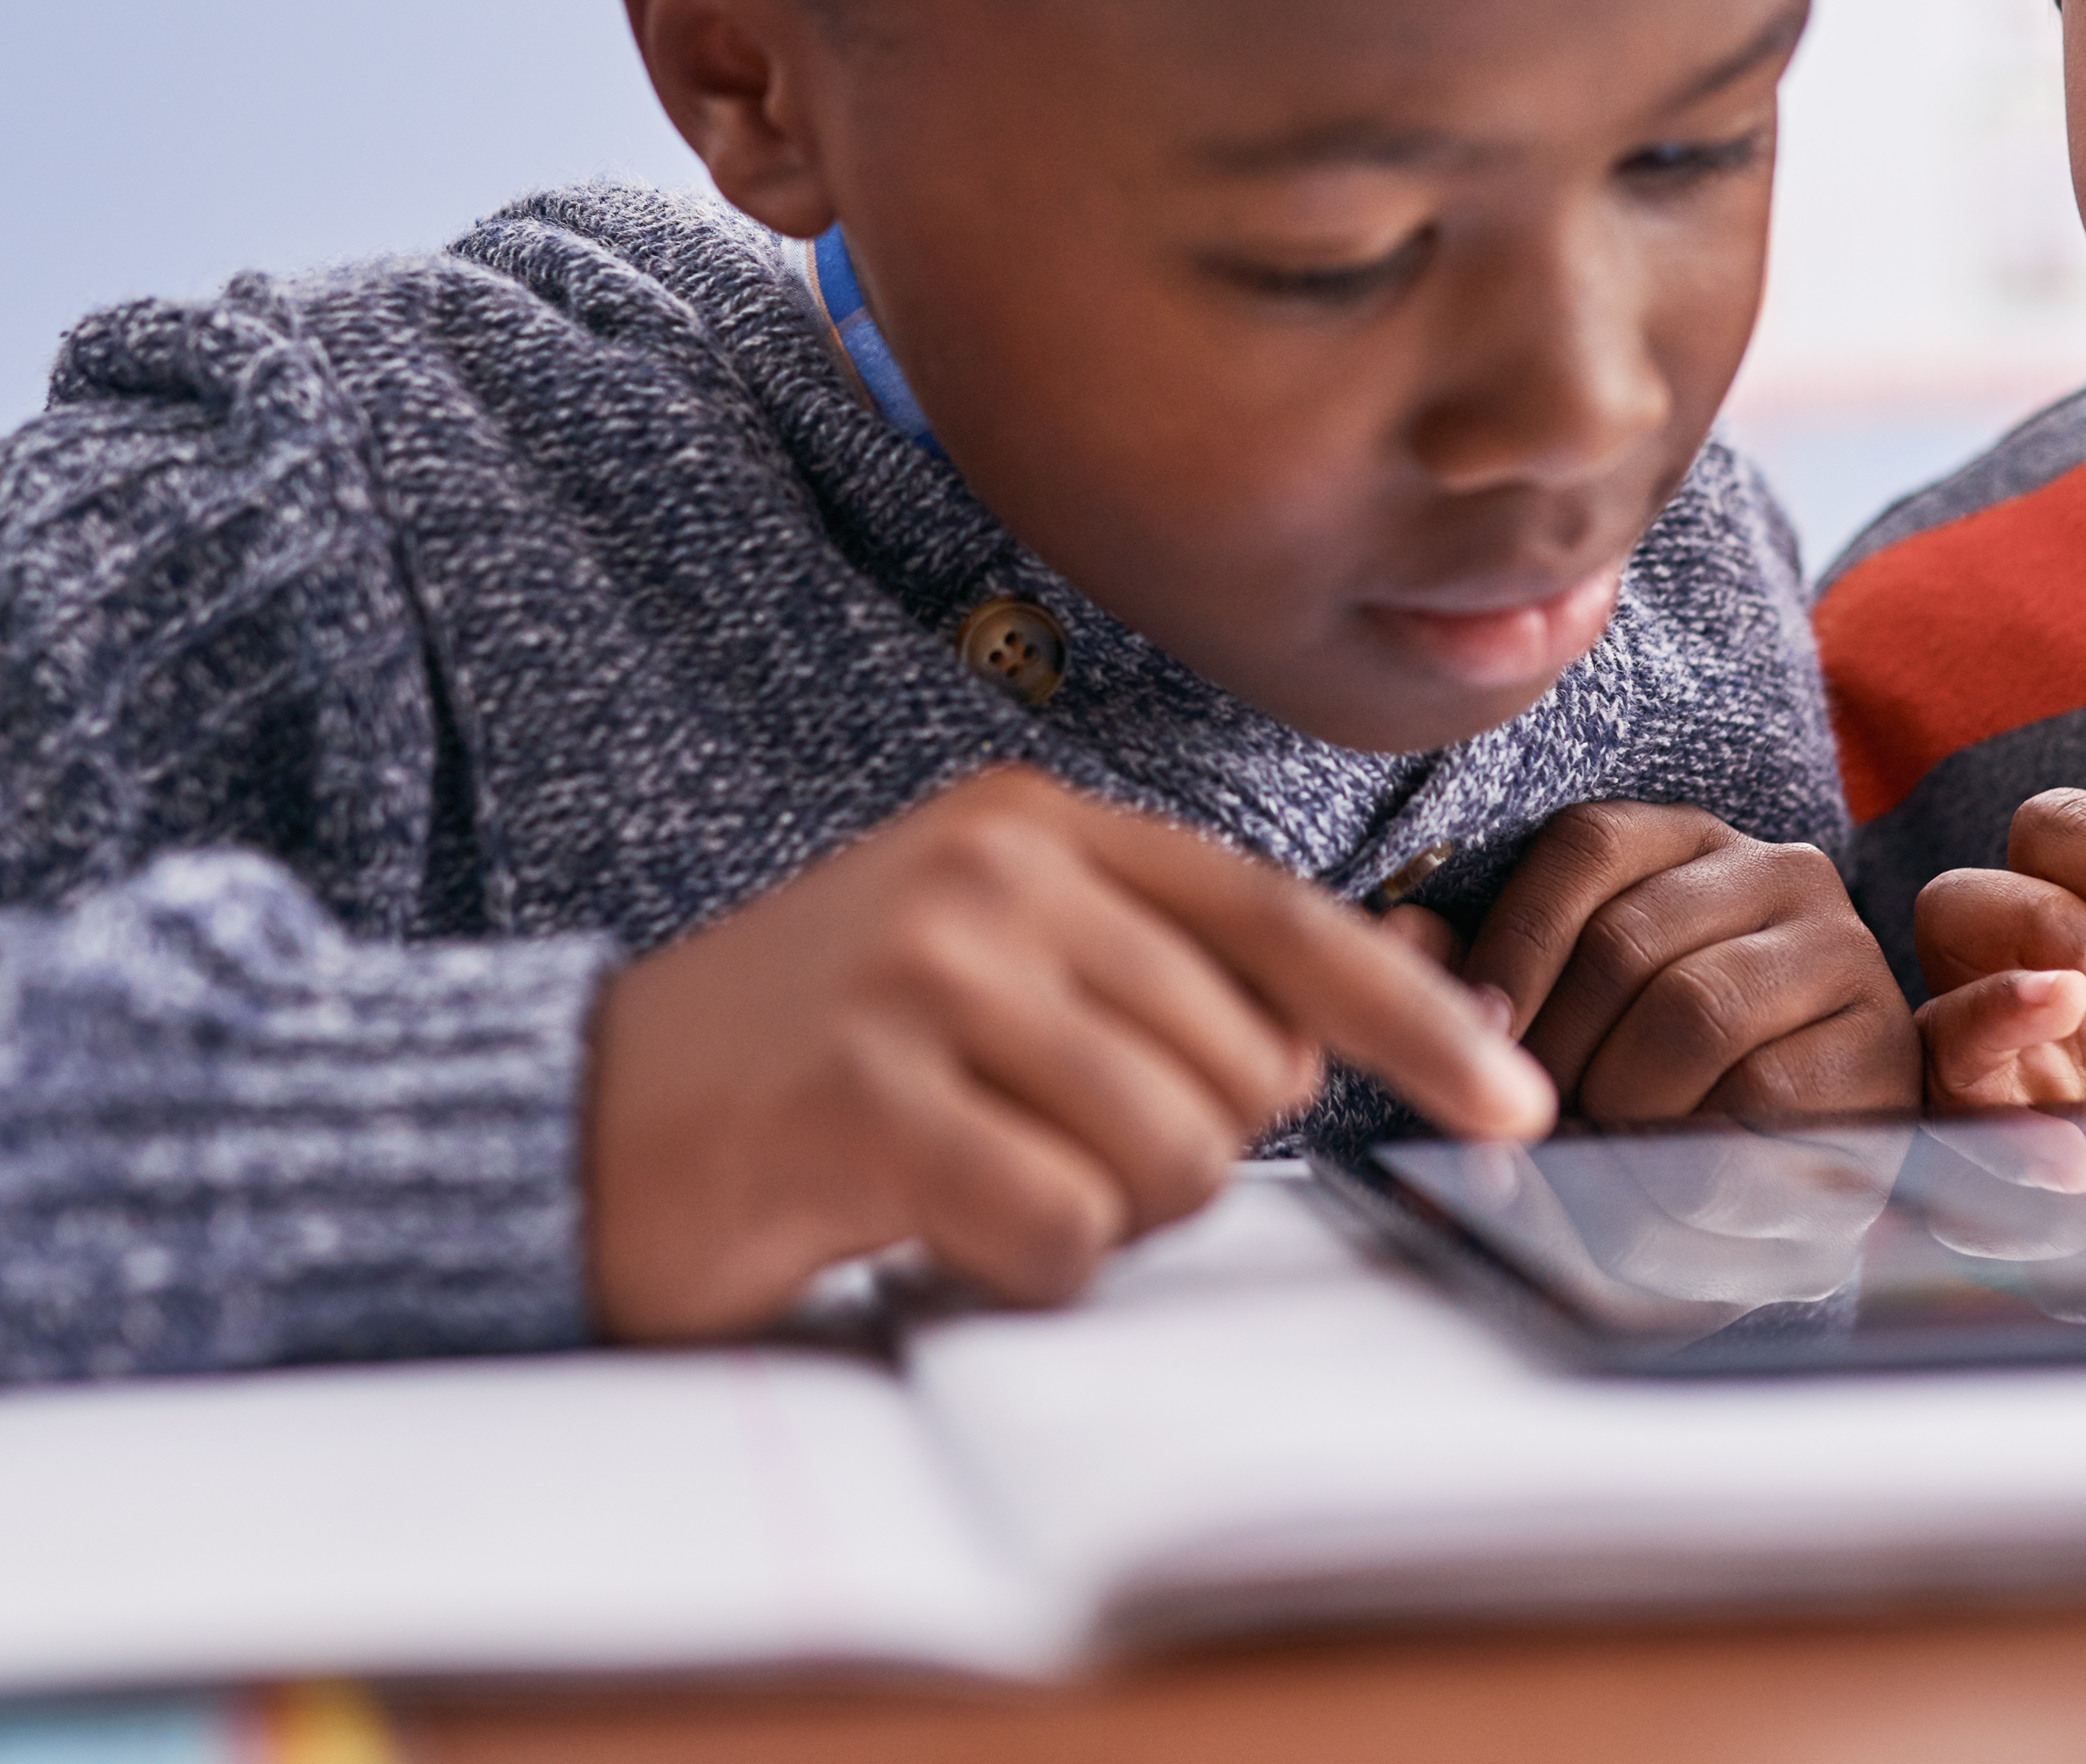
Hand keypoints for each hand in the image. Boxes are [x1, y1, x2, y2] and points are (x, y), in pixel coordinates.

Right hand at [584, 765, 1552, 1338]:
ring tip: (970, 1174)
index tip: (1513, 1102)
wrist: (572, 1116)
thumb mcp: (984, 965)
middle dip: (1173, 1152)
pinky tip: (924, 1219)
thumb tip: (1327, 1039)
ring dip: (1094, 1211)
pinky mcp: (864, 1094)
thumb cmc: (806, 1059)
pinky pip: (1062, 1224)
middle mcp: (987, 873)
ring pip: (1169, 1154)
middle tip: (1030, 1144)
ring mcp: (922, 972)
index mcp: (1027, 824)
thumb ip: (1148, 977)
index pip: (1277, 920)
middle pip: (1237, 1069)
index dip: (1412, 1020)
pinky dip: (1018, 1260)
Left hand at [1410, 801, 1913, 1122]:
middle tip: (1530, 1124)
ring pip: (1692, 1015)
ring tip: (1596, 1152)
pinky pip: (1762, 1093)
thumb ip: (1483, 975)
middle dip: (1557, 1055)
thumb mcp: (1567, 1013)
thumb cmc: (1653, 1079)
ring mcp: (1842, 952)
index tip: (1471, 1036)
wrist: (1788, 1172)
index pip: (1582, 850)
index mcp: (1684, 839)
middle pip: (1626, 944)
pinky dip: (1689, 1154)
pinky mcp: (1883, 1045)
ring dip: (1619, 1106)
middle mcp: (1778, 869)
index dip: (1512, 946)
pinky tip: (1666, 1184)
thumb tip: (1397, 937)